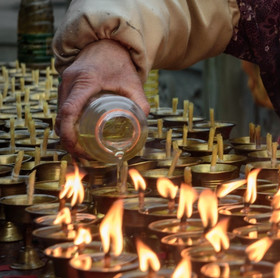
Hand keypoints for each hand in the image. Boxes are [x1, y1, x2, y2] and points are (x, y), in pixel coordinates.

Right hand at [56, 39, 148, 157]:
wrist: (106, 42)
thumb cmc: (120, 62)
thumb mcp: (133, 82)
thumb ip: (140, 102)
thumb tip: (144, 122)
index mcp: (85, 81)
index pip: (69, 110)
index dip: (68, 132)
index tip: (76, 148)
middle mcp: (70, 82)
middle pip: (61, 117)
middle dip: (69, 140)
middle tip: (85, 157)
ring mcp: (64, 83)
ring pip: (59, 114)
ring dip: (66, 134)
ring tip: (83, 152)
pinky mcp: (65, 86)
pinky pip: (62, 109)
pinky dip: (66, 125)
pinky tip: (78, 138)